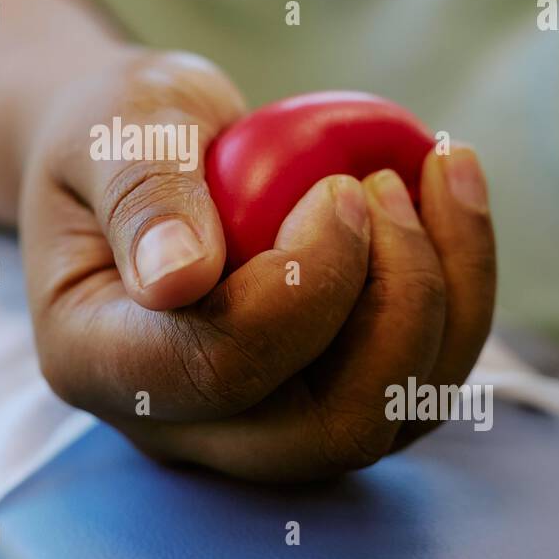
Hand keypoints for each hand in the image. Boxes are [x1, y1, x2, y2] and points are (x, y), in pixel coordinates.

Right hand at [19, 49, 496, 481]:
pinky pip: (421, 381)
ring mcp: (260, 424)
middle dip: (397, 307)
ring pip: (393, 416)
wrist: (140, 153)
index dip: (304, 285)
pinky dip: (461, 292)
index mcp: (97, 362)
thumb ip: (139, 193)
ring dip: (447, 296)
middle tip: (385, 186)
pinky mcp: (328, 398)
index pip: (218, 368)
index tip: (337, 188)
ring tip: (435, 173)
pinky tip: (448, 193)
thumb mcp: (113, 128)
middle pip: (327, 429)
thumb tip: (176, 279)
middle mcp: (179, 422)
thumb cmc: (117, 131)